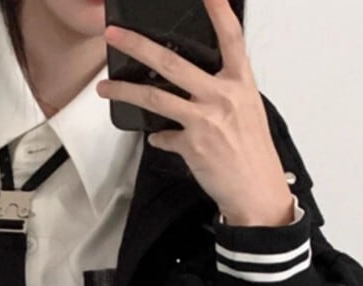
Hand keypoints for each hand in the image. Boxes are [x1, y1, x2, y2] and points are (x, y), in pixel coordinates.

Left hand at [95, 0, 294, 225]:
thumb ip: (221, 95)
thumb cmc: (253, 154)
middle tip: (114, 35)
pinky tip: (159, 139)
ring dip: (125, 91)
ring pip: (155, 97)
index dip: (218, 11)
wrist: (257, 191)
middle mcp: (222, 96)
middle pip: (173, 63)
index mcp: (241, 83)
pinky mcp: (190, 144)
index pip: (231, 37)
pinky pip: (162, 136)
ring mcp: (205, 119)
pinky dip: (158, 138)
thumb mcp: (247, 112)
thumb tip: (194, 92)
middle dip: (139, 45)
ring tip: (105, 88)